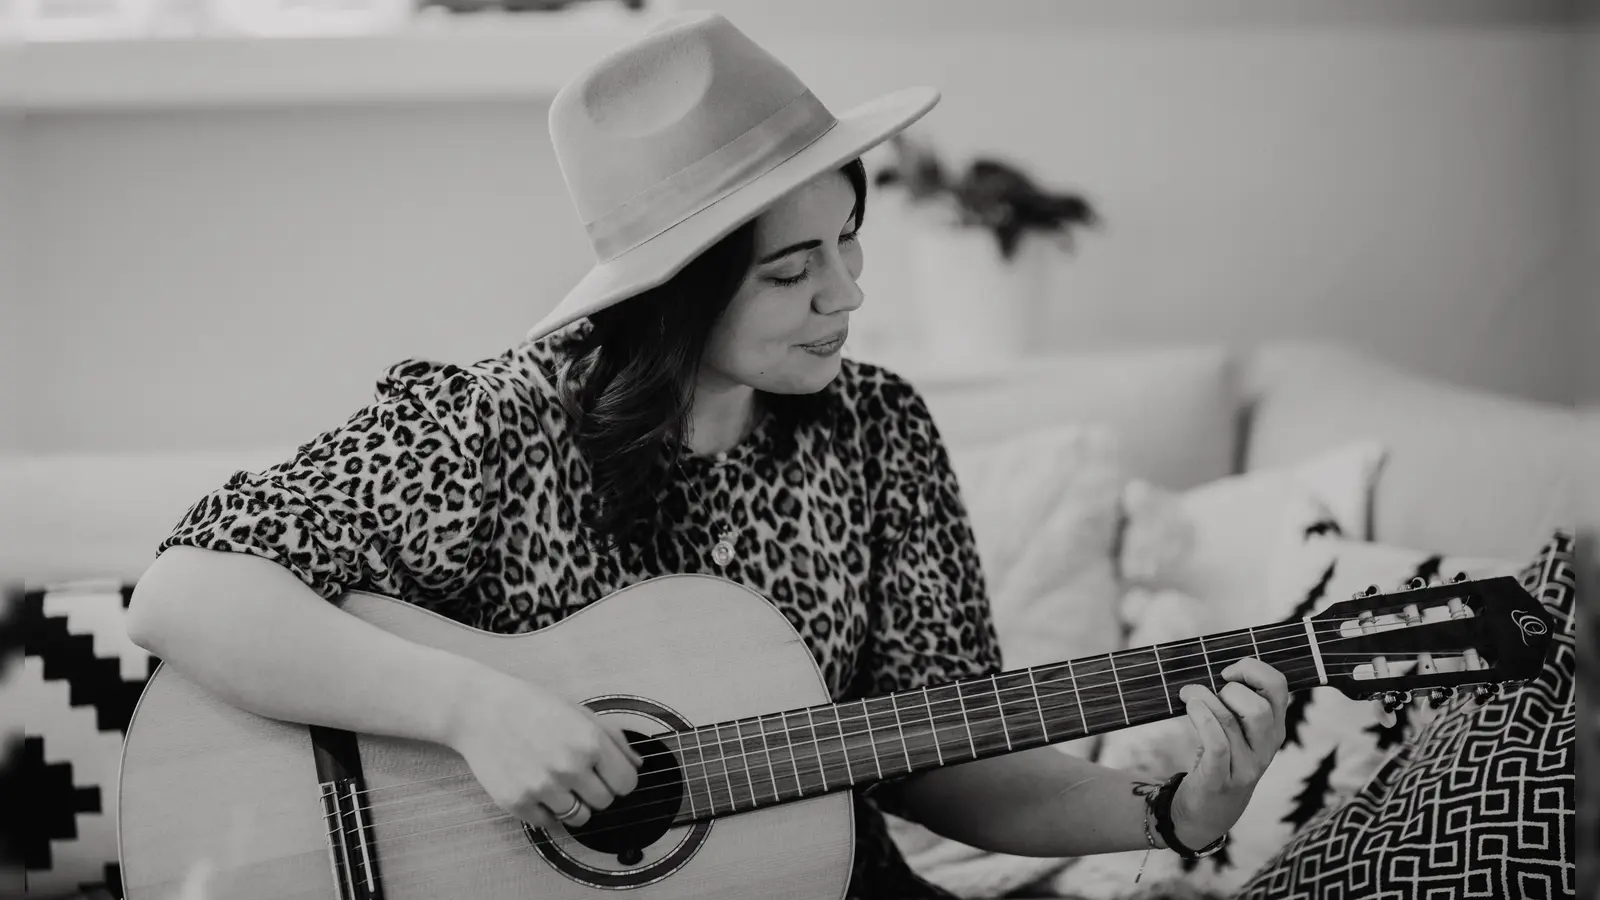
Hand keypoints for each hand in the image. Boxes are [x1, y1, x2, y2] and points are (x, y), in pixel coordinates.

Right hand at [446, 667, 641, 830]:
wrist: (480, 710)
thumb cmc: (533, 706)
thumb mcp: (580, 712)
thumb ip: (614, 739)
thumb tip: (637, 765)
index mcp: (590, 742)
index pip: (627, 784)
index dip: (620, 780)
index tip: (609, 775)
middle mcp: (569, 767)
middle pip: (605, 803)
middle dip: (596, 791)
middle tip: (577, 775)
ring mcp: (542, 787)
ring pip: (579, 818)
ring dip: (573, 804)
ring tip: (557, 781)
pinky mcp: (517, 803)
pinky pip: (548, 824)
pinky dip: (546, 811)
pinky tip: (537, 788)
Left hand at [1170, 658, 1289, 848]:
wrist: (1210, 811)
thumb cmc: (1221, 758)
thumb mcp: (1240, 731)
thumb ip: (1237, 701)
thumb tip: (1213, 664)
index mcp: (1275, 727)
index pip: (1280, 687)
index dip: (1253, 669)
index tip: (1227, 670)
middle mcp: (1267, 747)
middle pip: (1258, 707)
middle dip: (1230, 690)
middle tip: (1210, 692)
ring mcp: (1246, 766)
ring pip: (1231, 721)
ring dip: (1204, 700)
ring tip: (1188, 694)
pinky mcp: (1222, 779)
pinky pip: (1216, 744)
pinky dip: (1202, 719)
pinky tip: (1190, 708)